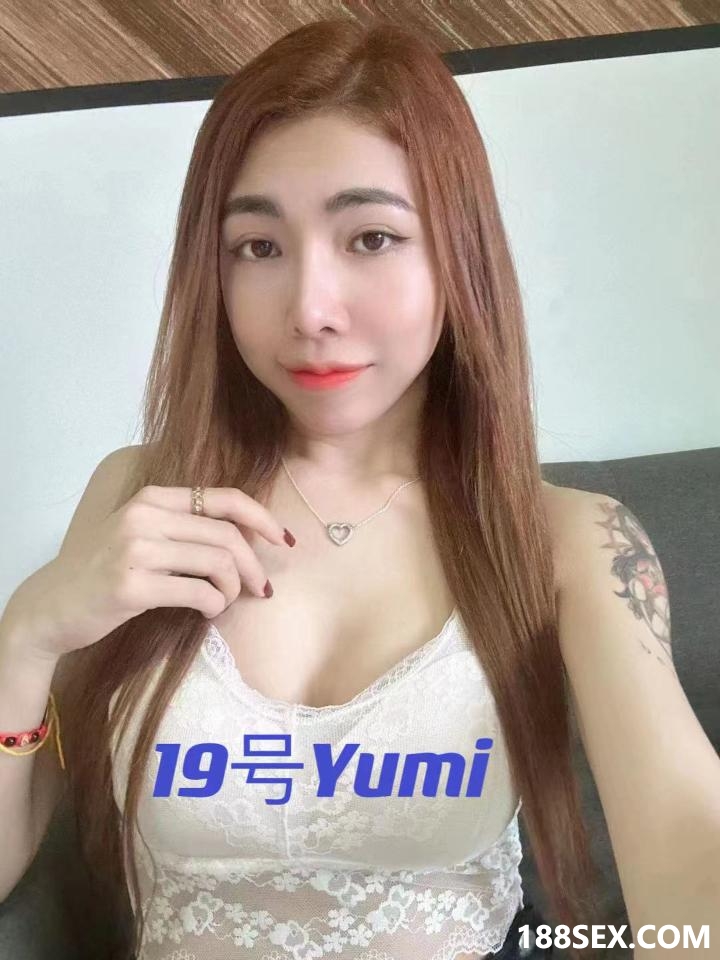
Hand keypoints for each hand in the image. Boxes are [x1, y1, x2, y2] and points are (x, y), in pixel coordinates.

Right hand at [4, 486, 293, 660]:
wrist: (52, 606)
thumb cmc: (107, 570)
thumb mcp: (142, 533)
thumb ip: (186, 527)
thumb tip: (250, 536)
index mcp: (153, 498)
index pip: (225, 498)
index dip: (262, 518)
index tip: (283, 540)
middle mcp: (144, 517)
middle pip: (228, 536)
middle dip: (254, 565)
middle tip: (260, 588)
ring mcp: (136, 550)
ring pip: (217, 564)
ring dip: (233, 589)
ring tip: (226, 601)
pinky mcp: (131, 586)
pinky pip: (198, 592)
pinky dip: (214, 604)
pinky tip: (209, 610)